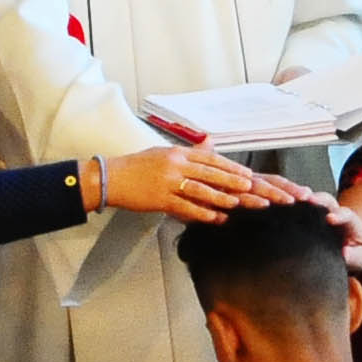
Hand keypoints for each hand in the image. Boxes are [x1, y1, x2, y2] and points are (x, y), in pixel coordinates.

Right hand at [105, 145, 275, 222]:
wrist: (111, 177)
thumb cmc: (136, 166)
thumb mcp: (163, 152)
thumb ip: (188, 152)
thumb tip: (209, 144)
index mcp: (177, 153)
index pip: (209, 158)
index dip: (230, 166)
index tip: (245, 172)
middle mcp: (175, 165)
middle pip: (209, 172)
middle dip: (232, 180)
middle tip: (250, 186)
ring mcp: (168, 182)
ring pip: (200, 189)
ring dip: (221, 196)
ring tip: (236, 202)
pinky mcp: (160, 199)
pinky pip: (186, 207)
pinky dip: (202, 213)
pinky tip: (215, 218)